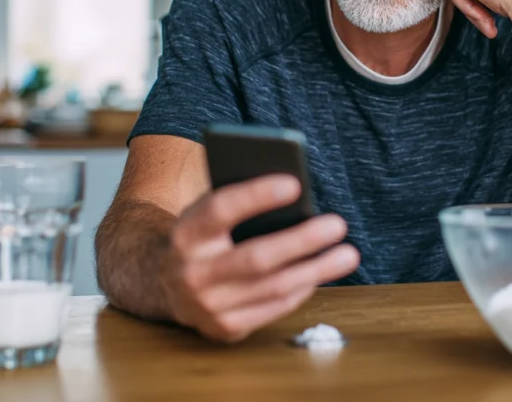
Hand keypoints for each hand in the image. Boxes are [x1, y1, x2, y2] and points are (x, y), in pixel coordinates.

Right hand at [163, 174, 359, 342]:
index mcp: (186, 233)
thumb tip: (297, 196)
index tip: (295, 183)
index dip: (257, 196)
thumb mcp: (209, 212)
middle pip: (255, 257)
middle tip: (337, 224)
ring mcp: (208, 306)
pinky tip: (320, 273)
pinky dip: (302, 289)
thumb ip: (241, 202)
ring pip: (272, 288)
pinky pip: (274, 308)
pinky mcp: (225, 328)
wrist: (163, 282)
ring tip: (347, 253)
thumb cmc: (205, 235)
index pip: (221, 210)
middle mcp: (192, 273)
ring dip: (316, 270)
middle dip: (301, 241)